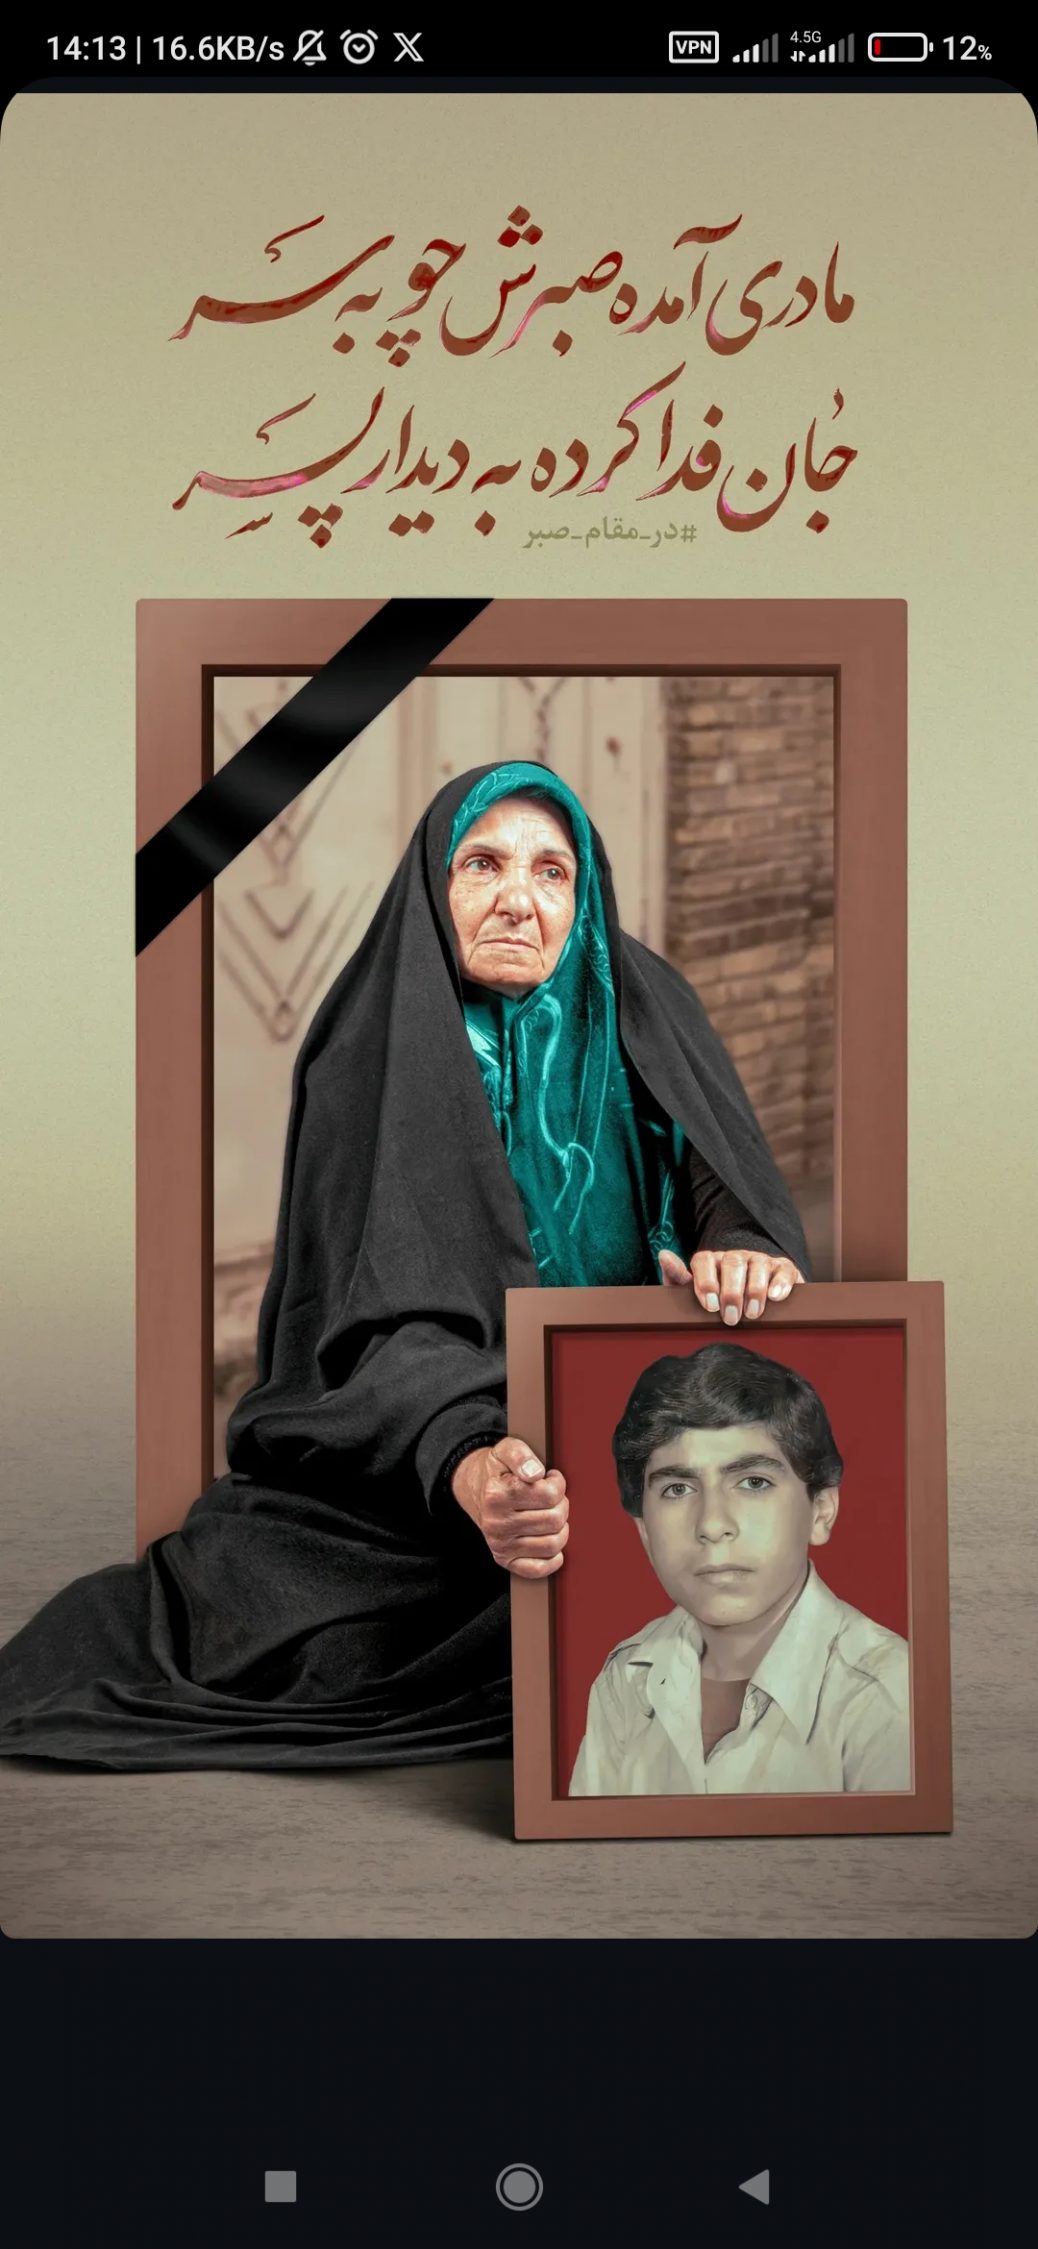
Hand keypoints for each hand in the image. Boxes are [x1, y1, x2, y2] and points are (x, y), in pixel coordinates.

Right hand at [451, 1436, 569, 1578]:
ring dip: (560, 1528)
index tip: (550, 1479)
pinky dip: (553, 1558)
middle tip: (551, 1497)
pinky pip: (539, 1569)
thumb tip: (535, 1473)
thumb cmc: (497, 1469)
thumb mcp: (506, 1449)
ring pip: (553, 1544)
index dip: (558, 1483)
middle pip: (555, 1519)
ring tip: (550, 1515)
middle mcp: (496, 1523)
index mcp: (496, 1495)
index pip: (549, 1494)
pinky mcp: (505, 1560)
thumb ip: (521, 1455)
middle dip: (561, 1504)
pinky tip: (549, 1539)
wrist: (475, 1488)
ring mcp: (500, 1545)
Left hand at [659, 1247, 803, 1323]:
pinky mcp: (784, 1268)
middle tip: (730, 1318)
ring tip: (751, 1314)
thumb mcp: (694, 1291)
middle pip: (733, 1264)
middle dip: (731, 1292)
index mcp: (712, 1261)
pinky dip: (780, 1283)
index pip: (704, 1260)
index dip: (706, 1281)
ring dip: (755, 1290)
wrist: (754, 1295)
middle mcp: (736, 1257)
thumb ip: (678, 1278)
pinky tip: (775, 1297)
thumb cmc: (718, 1298)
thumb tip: (664, 1255)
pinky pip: (783, 1270)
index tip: (709, 1306)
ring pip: (758, 1265)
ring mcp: (761, 1260)